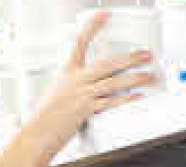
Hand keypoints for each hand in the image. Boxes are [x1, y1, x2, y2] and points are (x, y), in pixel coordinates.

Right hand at [22, 11, 157, 154]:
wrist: (38, 132)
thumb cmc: (46, 115)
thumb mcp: (58, 90)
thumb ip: (76, 83)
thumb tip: (94, 82)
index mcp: (68, 71)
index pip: (80, 42)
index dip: (92, 26)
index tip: (104, 15)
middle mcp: (76, 80)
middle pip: (107, 63)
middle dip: (129, 58)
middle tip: (145, 55)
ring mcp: (82, 94)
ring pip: (113, 82)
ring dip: (134, 78)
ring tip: (148, 74)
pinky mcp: (86, 110)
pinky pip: (110, 102)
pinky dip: (125, 98)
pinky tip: (136, 95)